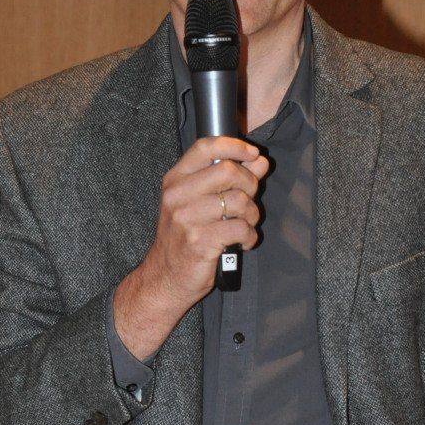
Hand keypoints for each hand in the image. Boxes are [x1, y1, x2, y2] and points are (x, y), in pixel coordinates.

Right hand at [114, 136, 268, 358]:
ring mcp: (187, 219)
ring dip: (252, 215)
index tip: (253, 153)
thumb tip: (259, 161)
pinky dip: (249, 236)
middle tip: (248, 201)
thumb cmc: (183, 238)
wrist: (164, 278)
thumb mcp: (199, 203)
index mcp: (175, 180)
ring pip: (239, 201)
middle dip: (250, 185)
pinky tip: (242, 242)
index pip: (205, 147)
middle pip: (228, 171)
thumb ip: (229, 180)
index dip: (234, 146)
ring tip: (245, 225)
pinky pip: (240, 228)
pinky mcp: (200, 242)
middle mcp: (178, 196)